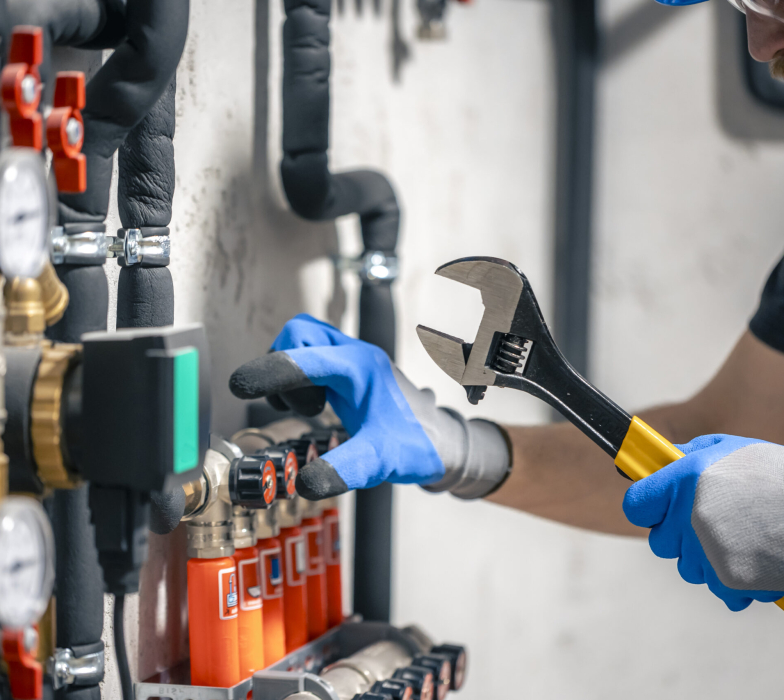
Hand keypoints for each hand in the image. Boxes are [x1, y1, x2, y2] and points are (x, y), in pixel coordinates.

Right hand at [229, 314, 509, 499]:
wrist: (443, 441)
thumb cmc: (418, 445)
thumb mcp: (382, 462)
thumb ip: (345, 470)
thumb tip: (305, 482)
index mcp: (360, 369)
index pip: (306, 357)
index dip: (271, 369)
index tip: (241, 385)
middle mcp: (354, 356)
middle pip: (299, 334)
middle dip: (282, 368)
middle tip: (298, 406)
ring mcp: (351, 360)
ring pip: (303, 342)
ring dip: (290, 371)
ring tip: (308, 408)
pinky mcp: (347, 371)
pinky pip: (311, 357)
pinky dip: (299, 377)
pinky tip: (313, 405)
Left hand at [623, 434, 783, 610]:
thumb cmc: (773, 475)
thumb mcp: (727, 448)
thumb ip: (688, 455)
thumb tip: (660, 461)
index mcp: (682, 481)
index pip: (635, 505)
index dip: (648, 506)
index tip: (659, 506)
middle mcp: (689, 517)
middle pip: (660, 542)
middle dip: (679, 535)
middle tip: (709, 522)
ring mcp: (708, 552)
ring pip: (688, 567)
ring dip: (705, 558)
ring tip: (739, 537)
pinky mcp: (730, 580)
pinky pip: (717, 589)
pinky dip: (732, 580)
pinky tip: (753, 559)